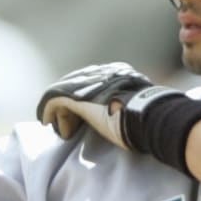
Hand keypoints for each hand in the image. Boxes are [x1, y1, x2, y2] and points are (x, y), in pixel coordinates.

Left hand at [38, 64, 200, 176]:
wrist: (153, 119)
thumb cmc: (153, 119)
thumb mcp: (142, 107)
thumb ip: (131, 105)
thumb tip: (135, 117)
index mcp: (118, 73)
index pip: (94, 80)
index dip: (84, 97)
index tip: (82, 114)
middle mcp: (103, 73)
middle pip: (76, 83)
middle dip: (68, 103)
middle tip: (65, 121)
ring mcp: (90, 83)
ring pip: (64, 91)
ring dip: (60, 111)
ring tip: (59, 127)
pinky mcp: (78, 97)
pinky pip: (54, 99)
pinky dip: (49, 111)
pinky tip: (47, 122)